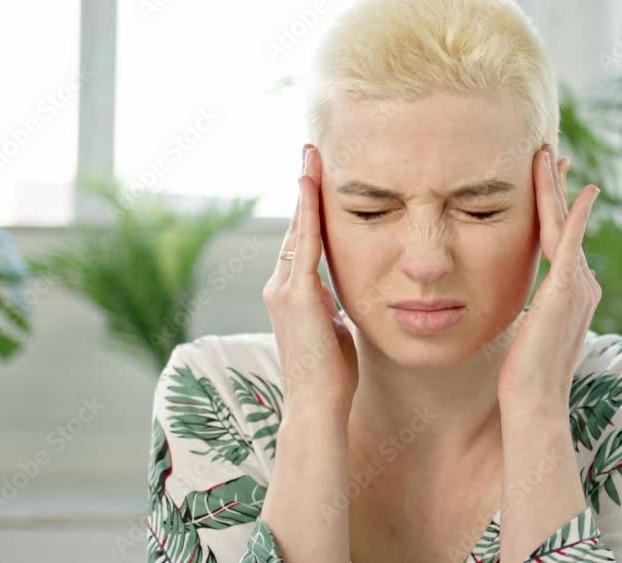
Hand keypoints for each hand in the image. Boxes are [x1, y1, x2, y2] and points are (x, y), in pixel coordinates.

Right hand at [262, 144, 357, 419]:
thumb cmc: (331, 375)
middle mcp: (281, 287)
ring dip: (305, 191)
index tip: (317, 179)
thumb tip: (340, 300)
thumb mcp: (334, 330)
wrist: (318, 404)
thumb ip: (333, 309)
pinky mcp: (296, 295)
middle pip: (295, 228)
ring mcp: (284, 290)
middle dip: (304, 189)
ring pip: (297, 229)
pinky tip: (312, 184)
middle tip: (311, 151)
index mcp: (293, 295)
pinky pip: (305, 243)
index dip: (309, 211)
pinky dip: (308, 212)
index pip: (302, 242)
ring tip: (311, 156)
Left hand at [496, 145, 601, 412]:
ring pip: (565, 225)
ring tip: (550, 155)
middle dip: (557, 188)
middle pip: (566, 225)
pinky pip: (572, 242)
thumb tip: (520, 309)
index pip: (561, 240)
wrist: (533, 402)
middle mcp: (581, 286)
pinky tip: (582, 189)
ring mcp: (577, 287)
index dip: (553, 208)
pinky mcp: (566, 290)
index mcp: (570, 295)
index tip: (547, 182)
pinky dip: (577, 214)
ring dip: (557, 189)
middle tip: (550, 153)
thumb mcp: (526, 335)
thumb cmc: (523, 378)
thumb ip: (529, 315)